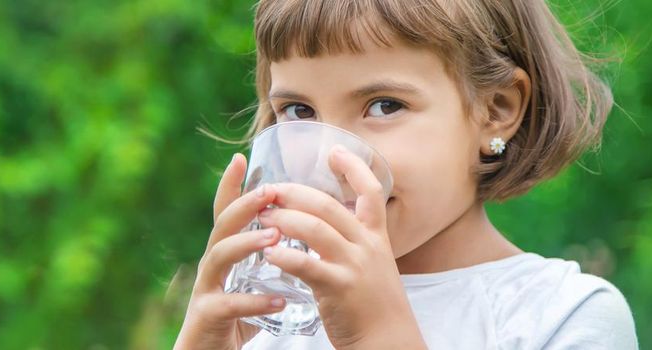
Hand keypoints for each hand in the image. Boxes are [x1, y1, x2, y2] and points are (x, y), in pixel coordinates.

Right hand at [174, 154, 283, 349]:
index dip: (229, 187)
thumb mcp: (248, 287)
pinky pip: (228, 304)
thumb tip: (298, 247)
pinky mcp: (206, 316)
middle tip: (270, 192)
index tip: (240, 158)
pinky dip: (254, 301)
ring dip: (246, 243)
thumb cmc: (231, 323)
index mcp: (223, 257)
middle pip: (221, 226)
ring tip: (274, 237)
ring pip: (219, 257)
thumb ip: (264, 268)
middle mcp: (211, 267)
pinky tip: (278, 299)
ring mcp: (205, 290)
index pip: (225, 215)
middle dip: (243, 206)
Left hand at [256, 146, 425, 348]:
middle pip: (328, 205)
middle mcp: (367, 245)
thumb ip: (353, 242)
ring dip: (284, 219)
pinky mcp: (340, 288)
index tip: (334, 150)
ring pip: (315, 229)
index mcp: (375, 236)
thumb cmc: (372, 305)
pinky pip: (308, 265)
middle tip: (268, 191)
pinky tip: (269, 253)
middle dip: (294, 193)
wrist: (389, 341)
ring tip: (262, 217)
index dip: (354, 167)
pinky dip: (286, 256)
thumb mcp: (372, 264)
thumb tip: (325, 223)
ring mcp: (355, 265)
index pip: (371, 191)